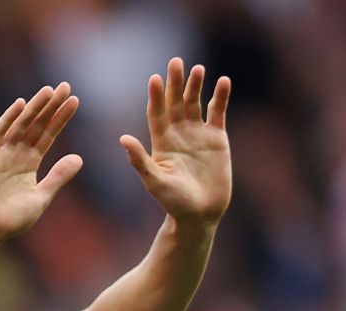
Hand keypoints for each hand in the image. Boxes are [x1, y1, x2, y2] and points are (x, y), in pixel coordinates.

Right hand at [0, 84, 82, 244]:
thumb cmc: (12, 220)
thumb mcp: (42, 197)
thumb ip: (58, 177)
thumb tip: (79, 158)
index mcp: (29, 164)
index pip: (47, 135)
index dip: (60, 119)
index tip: (74, 101)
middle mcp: (15, 155)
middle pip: (36, 125)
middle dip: (50, 106)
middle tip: (65, 86)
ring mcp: (1, 155)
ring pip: (20, 125)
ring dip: (34, 107)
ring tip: (50, 90)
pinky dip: (8, 119)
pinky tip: (21, 104)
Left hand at [121, 58, 231, 226]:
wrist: (199, 213)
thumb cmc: (173, 201)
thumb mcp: (154, 180)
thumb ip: (140, 160)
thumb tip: (122, 139)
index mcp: (160, 143)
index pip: (157, 114)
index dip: (156, 96)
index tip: (154, 79)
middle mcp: (178, 134)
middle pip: (176, 103)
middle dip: (175, 84)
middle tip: (175, 62)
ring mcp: (198, 134)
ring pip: (196, 104)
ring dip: (196, 86)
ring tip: (198, 68)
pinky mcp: (217, 139)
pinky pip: (218, 113)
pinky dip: (220, 98)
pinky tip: (222, 81)